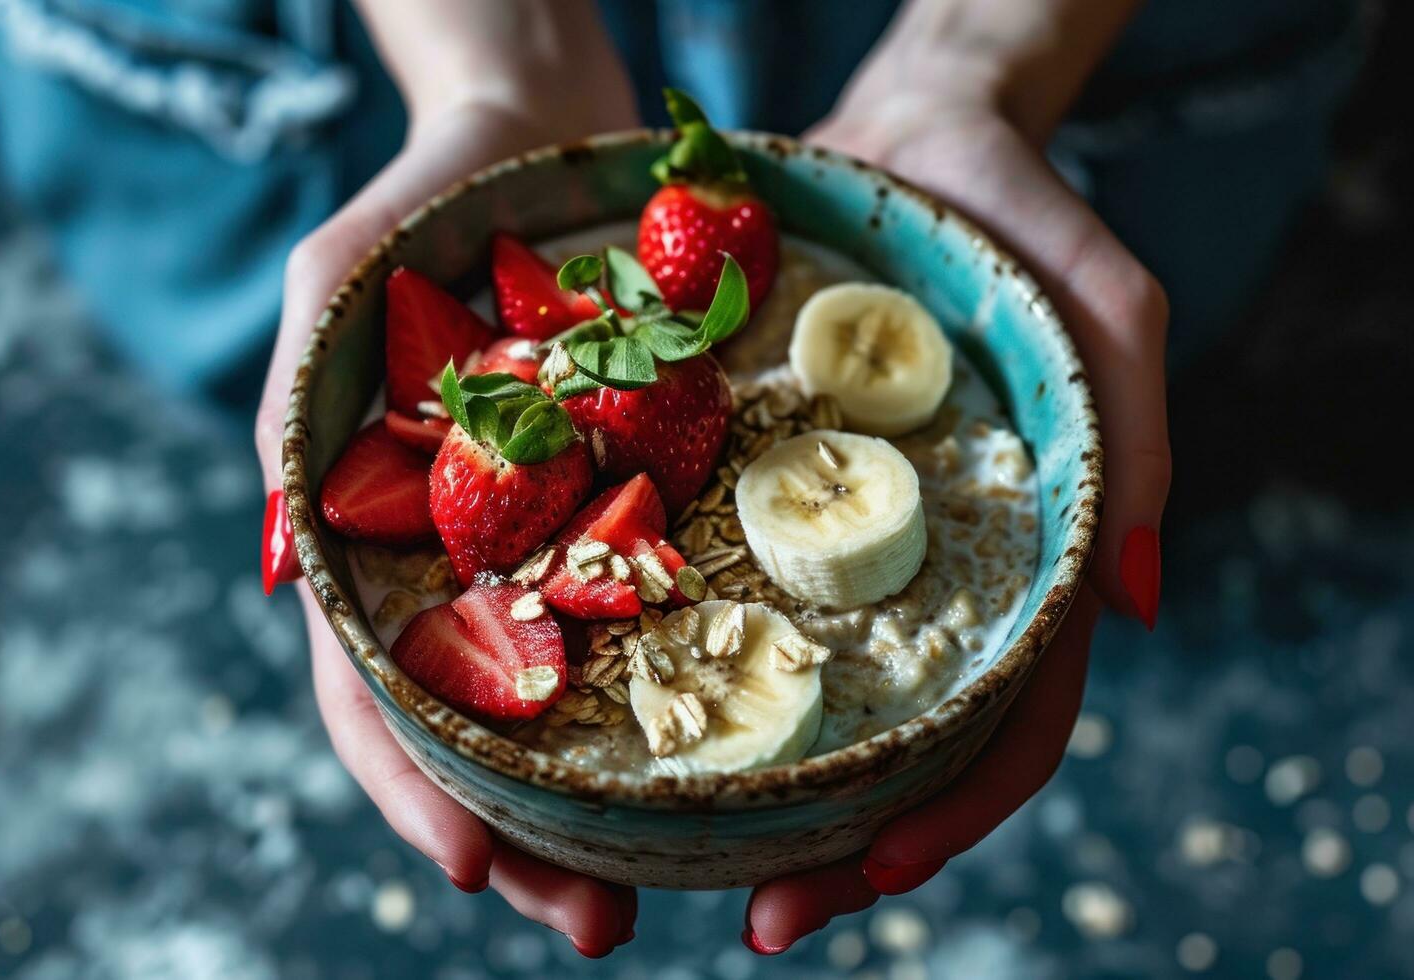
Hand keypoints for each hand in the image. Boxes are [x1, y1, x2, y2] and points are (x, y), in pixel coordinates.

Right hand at [254, 6, 642, 953]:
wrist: (535, 133)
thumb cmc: (417, 204)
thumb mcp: (336, 288)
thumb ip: (305, 413)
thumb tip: (286, 550)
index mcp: (385, 544)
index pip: (380, 693)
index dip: (419, 790)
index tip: (477, 871)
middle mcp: (474, 562)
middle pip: (491, 731)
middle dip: (534, 837)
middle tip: (600, 925)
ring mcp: (561, 538)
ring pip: (588, 698)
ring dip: (622, 803)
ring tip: (679, 887)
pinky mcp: (642, 500)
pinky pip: (669, 607)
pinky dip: (698, 687)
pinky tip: (743, 749)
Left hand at [743, 2, 1169, 949]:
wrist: (907, 140)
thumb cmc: (1017, 217)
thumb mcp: (1101, 306)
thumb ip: (1132, 438)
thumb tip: (1133, 602)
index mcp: (1012, 564)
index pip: (1008, 721)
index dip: (953, 811)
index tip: (872, 876)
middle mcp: (918, 576)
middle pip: (896, 746)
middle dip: (838, 844)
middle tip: (762, 915)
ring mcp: (837, 547)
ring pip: (802, 701)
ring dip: (752, 796)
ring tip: (676, 865)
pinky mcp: (757, 494)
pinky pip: (720, 599)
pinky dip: (684, 673)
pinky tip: (623, 723)